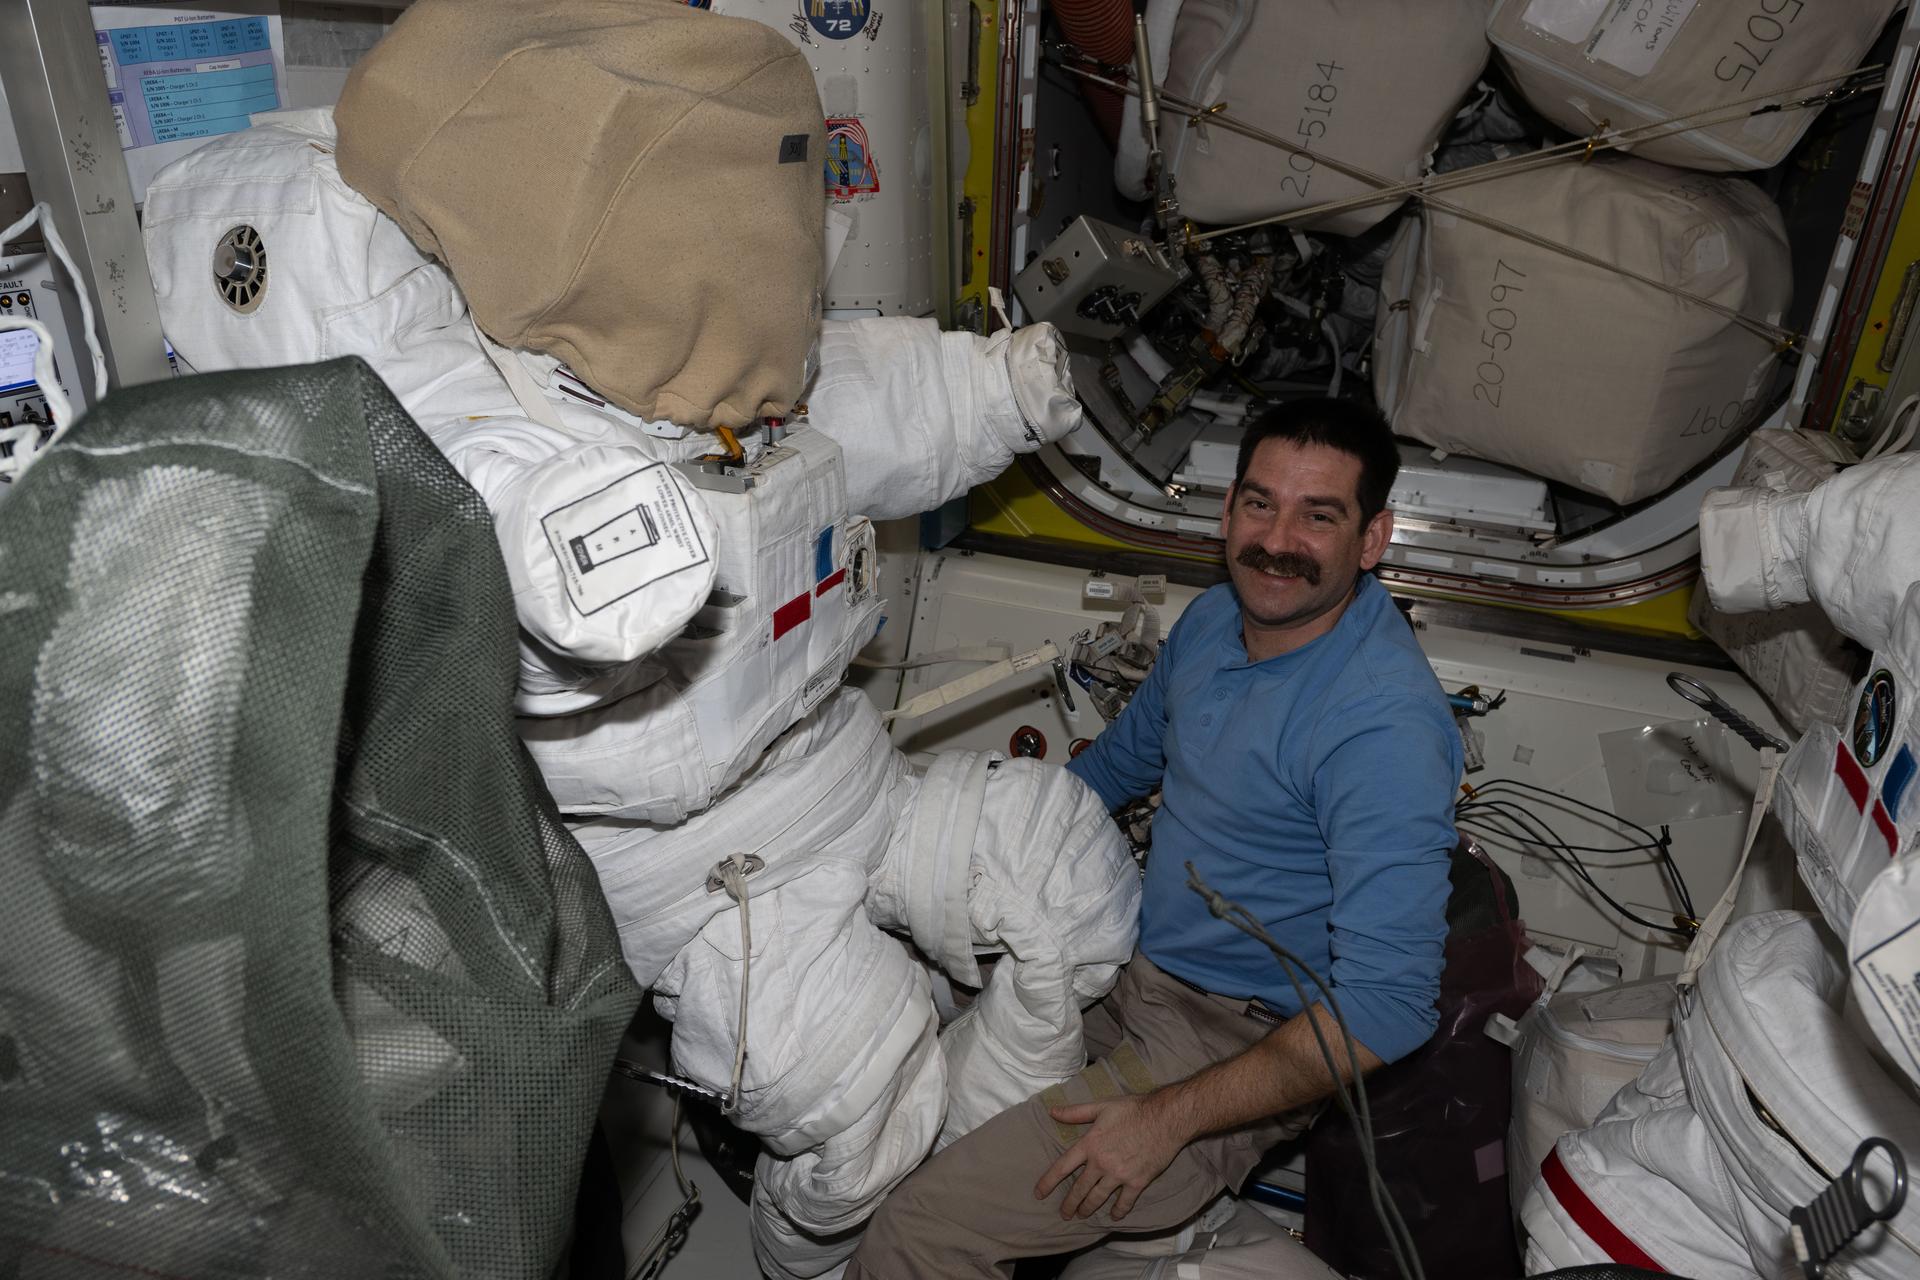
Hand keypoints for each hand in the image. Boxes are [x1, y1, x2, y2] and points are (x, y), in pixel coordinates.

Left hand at [1033, 1092, 1188, 1220]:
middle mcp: (1101, 1163)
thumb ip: (1076, 1112)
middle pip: (1079, 1189)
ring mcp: (1119, 1175)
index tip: (1039, 1194)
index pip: (1062, 1167)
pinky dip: (1118, 1211)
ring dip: (1088, 1208)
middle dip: (1070, 1204)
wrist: (1165, 1118)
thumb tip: (1052, 1111)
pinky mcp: (1137, 1182)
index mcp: (1090, 1144)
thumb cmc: (1133, 1109)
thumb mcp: (1102, 1106)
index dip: (1048, 1182)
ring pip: (1098, 1198)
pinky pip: (1124, 1202)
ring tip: (1082, 1214)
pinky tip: (1114, 1217)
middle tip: (1065, 1214)